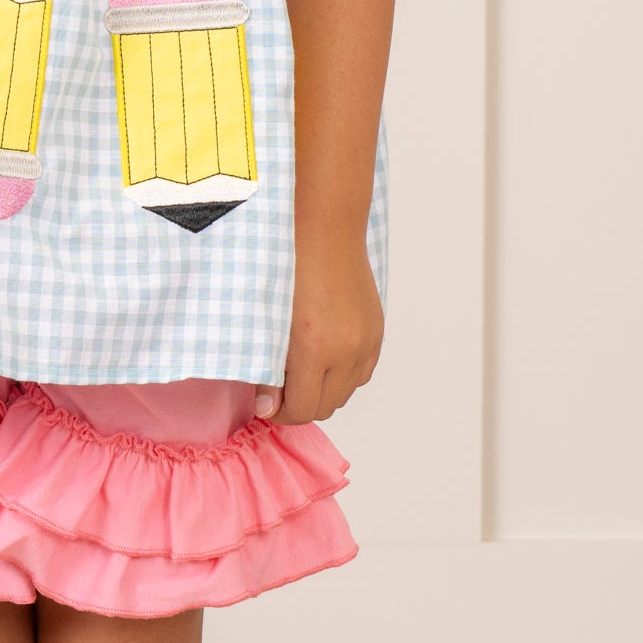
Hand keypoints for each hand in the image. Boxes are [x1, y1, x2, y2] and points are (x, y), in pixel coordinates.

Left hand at [253, 227, 383, 423]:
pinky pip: (362, 372)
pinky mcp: (376, 331)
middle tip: (277, 390)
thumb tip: (267, 405)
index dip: (281, 413)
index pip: (303, 408)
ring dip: (323, 392)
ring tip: (299, 372)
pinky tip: (324, 358)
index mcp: (315, 347)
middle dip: (300, 405)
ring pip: (346, 392)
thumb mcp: (268, 317)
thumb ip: (266, 366)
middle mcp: (347, 350)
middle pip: (326, 406)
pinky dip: (342, 375)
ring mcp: (367, 341)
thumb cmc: (288, 263)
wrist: (325, 228)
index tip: (265, 405)